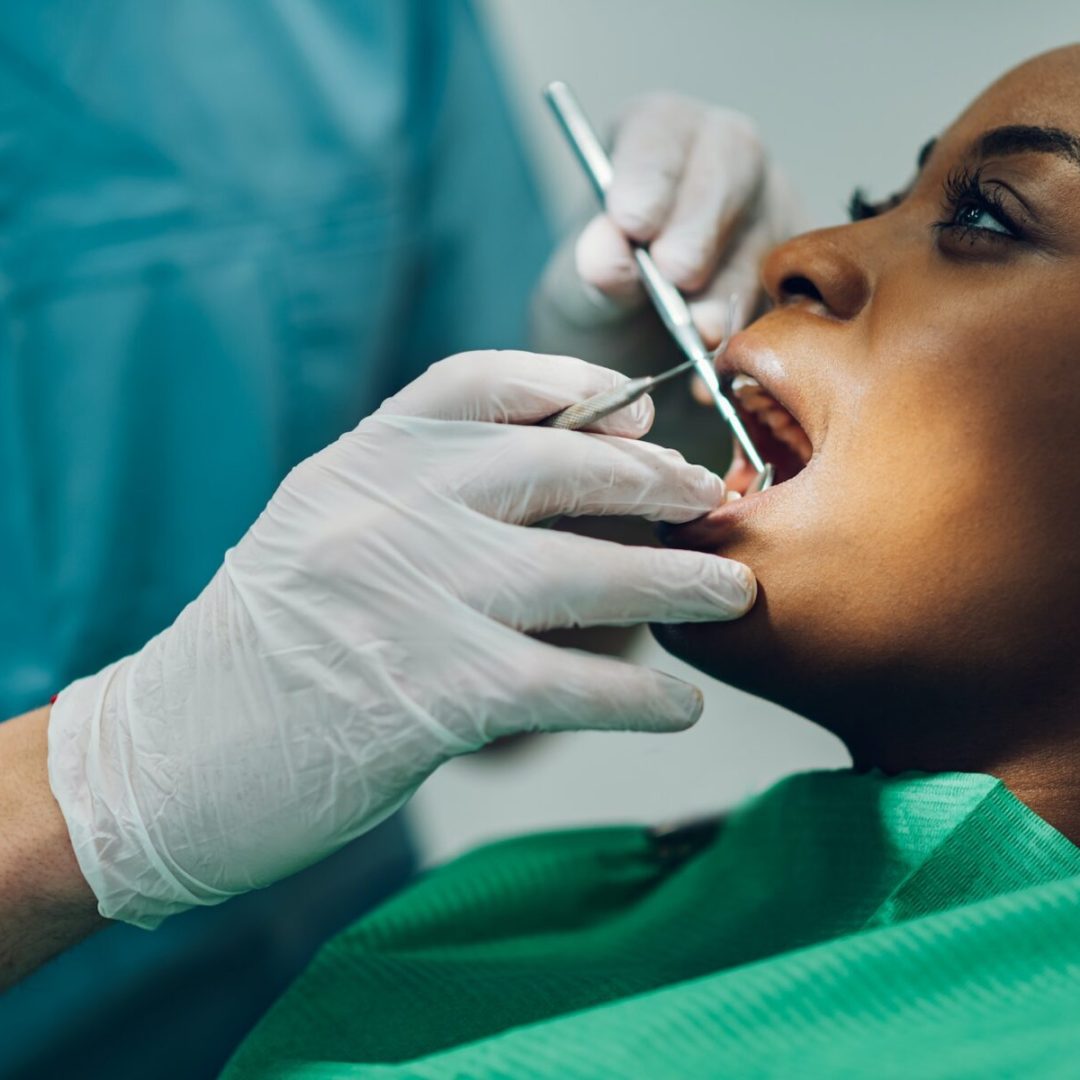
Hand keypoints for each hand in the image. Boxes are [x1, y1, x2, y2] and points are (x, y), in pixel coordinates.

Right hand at [48, 351, 754, 926]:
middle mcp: (385, 511)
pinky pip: (568, 682)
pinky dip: (638, 695)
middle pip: (553, 467)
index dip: (571, 385)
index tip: (635, 414)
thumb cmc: (261, 651)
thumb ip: (417, 500)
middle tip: (709, 500)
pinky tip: (679, 703)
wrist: (164, 758)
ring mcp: (411, 598)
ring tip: (730, 592)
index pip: (476, 384)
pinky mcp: (431, 694)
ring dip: (672, 585)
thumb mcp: (320, 536)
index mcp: (358, 464)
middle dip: (650, 483)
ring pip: (579, 573)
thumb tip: (561, 494)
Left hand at [560, 94, 798, 344]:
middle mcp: (723, 155)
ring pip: (768, 226)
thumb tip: (607, 252)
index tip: (632, 222)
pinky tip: (724, 356)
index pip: (662, 129)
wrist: (645, 346)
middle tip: (674, 275)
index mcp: (657, 136)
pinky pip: (796, 282)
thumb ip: (595, 269)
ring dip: (732, 286)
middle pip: (732, 164)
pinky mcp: (801, 258)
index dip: (650, 173)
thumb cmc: (609, 296)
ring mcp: (771, 203)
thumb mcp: (582, 286)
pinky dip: (758, 322)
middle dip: (700, 226)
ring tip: (699, 332)